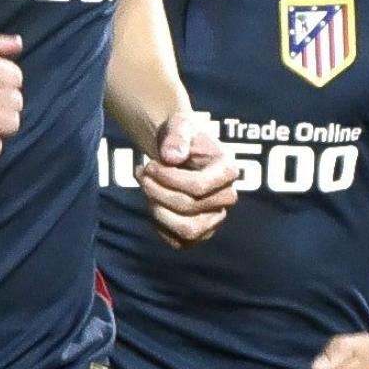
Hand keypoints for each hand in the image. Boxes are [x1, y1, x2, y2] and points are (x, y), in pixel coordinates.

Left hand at [142, 112, 238, 247]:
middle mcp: (227, 197)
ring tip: (146, 189)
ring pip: (187, 231)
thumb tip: (171, 157)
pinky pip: (178, 242)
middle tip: (141, 173)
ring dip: (158, 211)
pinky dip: (160, 225)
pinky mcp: (201, 234)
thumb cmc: (179, 137)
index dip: (167, 179)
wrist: (175, 152)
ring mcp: (215, 218)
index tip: (148, 165)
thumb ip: (176, 137)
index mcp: (227, 170)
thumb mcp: (178, 126)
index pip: (199, 186)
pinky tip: (153, 203)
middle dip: (157, 192)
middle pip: (190, 207)